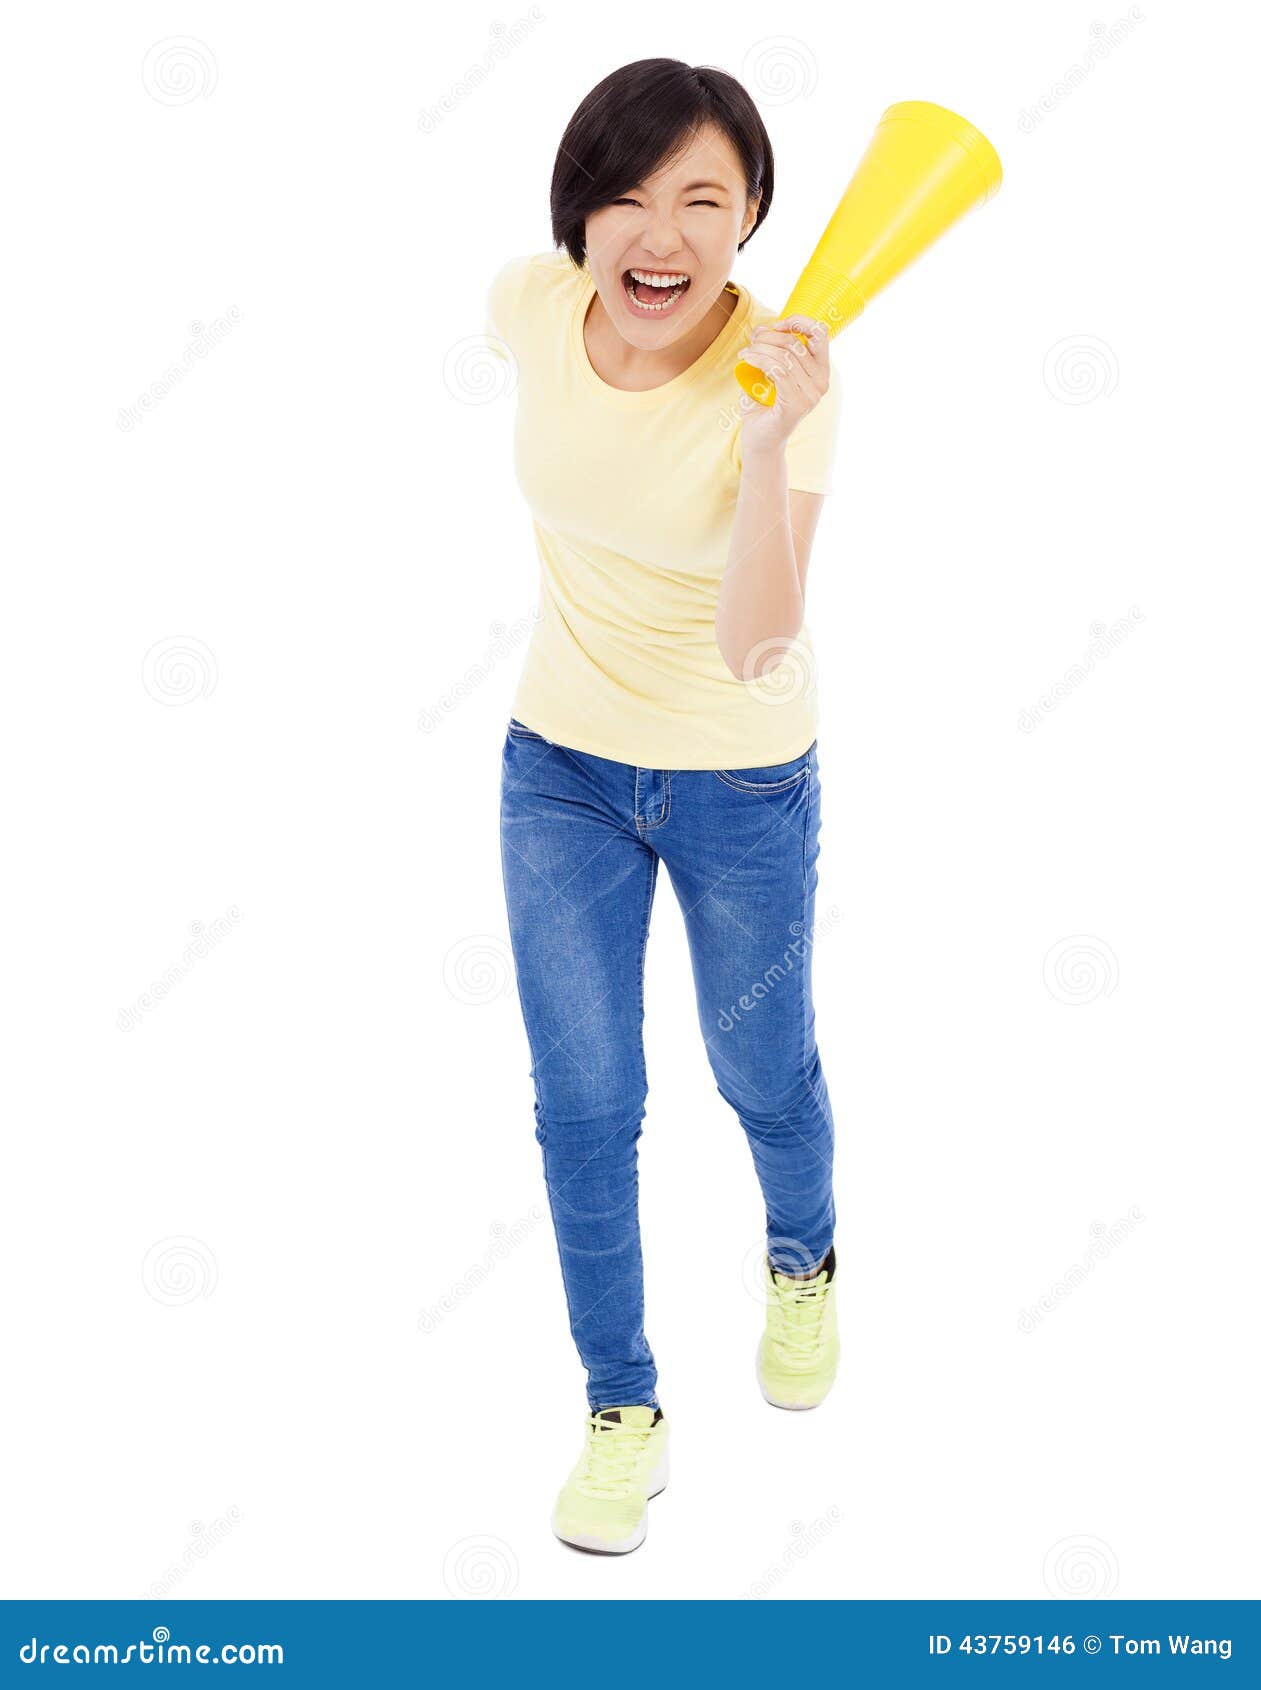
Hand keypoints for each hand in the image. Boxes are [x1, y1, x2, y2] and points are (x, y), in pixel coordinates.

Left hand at [735, 315, 829, 456]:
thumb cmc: (764, 408)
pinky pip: (778, 370)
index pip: (821, 334)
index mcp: (821, 372)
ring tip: (745, 352)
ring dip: (760, 348)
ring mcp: (811, 395)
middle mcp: (821, 383)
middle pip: (796, 344)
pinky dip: (759, 359)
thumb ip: (775, 352)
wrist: (760, 442)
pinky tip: (746, 358)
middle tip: (752, 340)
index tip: (778, 325)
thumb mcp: (773, 374)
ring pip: (785, 356)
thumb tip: (762, 328)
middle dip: (770, 336)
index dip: (800, 322)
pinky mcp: (796, 405)